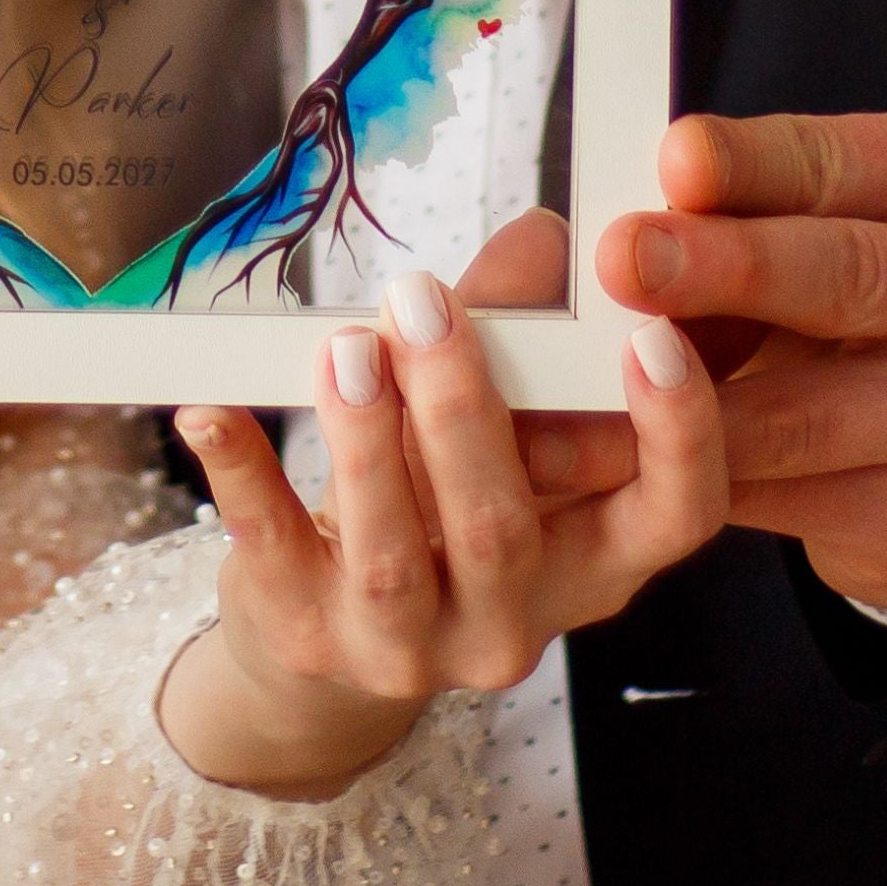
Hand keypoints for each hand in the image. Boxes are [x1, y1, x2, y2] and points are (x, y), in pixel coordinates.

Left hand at [162, 257, 726, 797]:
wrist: (330, 637)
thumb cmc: (436, 496)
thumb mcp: (501, 422)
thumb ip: (525, 331)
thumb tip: (552, 240)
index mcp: (590, 561)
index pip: (671, 516)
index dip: (677, 435)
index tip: (649, 338)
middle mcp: (513, 619)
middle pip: (504, 528)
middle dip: (462, 408)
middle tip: (423, 301)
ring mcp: (407, 645)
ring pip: (393, 554)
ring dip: (368, 441)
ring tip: (347, 349)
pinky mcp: (306, 636)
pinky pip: (271, 551)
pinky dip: (242, 474)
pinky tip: (209, 412)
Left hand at [588, 109, 886, 609]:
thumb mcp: (853, 210)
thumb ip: (761, 200)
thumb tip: (628, 214)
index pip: (846, 164)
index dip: (753, 164)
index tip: (671, 162)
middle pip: (844, 275)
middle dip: (724, 268)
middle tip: (620, 261)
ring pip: (805, 411)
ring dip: (675, 407)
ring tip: (569, 405)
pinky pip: (793, 496)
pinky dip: (696, 481)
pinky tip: (620, 471)